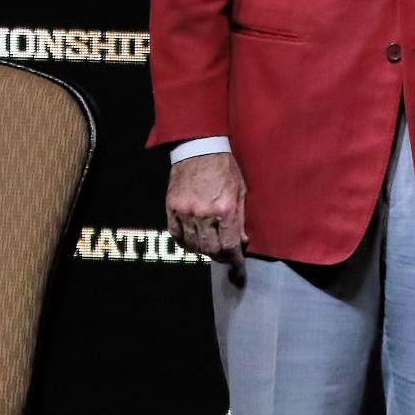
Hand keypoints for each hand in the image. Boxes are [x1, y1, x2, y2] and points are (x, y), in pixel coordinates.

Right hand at [167, 152, 248, 280]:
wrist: (200, 148)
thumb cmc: (224, 166)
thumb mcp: (240, 190)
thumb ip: (240, 218)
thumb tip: (242, 241)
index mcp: (225, 209)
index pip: (229, 246)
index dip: (235, 260)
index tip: (238, 267)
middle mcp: (204, 213)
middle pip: (211, 249)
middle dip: (221, 257)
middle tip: (226, 257)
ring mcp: (185, 211)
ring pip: (193, 245)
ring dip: (204, 250)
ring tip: (211, 248)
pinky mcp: (172, 207)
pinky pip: (176, 234)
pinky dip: (185, 242)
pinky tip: (193, 242)